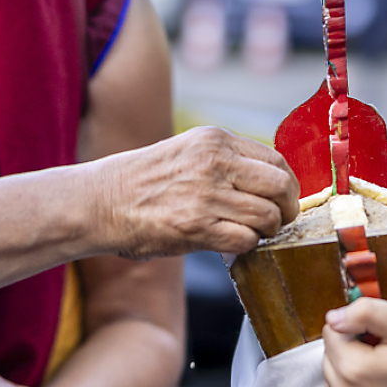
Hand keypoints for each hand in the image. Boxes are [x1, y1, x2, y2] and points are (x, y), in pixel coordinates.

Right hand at [95, 127, 298, 258]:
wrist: (99, 202)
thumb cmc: (142, 181)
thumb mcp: (187, 151)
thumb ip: (226, 160)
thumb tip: (268, 183)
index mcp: (214, 140)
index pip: (275, 160)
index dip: (286, 184)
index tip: (282, 198)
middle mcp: (214, 163)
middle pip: (280, 186)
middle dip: (287, 208)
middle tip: (279, 221)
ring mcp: (206, 195)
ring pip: (268, 216)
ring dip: (267, 231)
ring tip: (253, 233)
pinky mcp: (196, 227)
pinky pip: (246, 240)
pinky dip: (247, 246)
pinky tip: (233, 244)